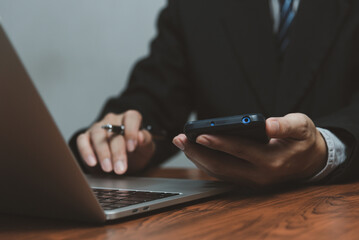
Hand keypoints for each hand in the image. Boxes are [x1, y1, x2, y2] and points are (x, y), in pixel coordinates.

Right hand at [76, 110, 154, 174]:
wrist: (125, 160)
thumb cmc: (136, 151)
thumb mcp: (146, 148)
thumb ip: (145, 141)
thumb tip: (140, 136)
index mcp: (130, 119)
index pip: (131, 117)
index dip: (131, 131)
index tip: (132, 147)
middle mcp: (113, 120)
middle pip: (114, 131)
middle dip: (117, 152)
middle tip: (120, 168)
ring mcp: (98, 127)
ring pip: (98, 135)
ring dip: (103, 153)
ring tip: (108, 168)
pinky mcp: (86, 137)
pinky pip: (82, 141)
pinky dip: (86, 151)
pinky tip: (92, 162)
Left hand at [173, 113, 326, 186]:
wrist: (310, 162)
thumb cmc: (303, 141)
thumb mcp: (302, 127)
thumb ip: (286, 126)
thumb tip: (269, 125)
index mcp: (273, 161)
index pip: (241, 151)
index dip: (220, 143)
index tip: (200, 135)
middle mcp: (259, 176)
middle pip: (223, 165)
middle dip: (199, 152)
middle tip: (180, 139)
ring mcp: (251, 181)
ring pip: (219, 172)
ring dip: (198, 158)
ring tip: (182, 143)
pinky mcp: (246, 180)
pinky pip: (222, 173)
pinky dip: (206, 162)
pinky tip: (194, 151)